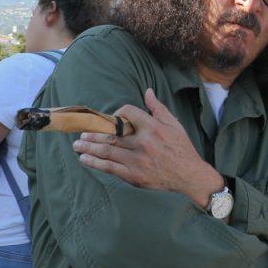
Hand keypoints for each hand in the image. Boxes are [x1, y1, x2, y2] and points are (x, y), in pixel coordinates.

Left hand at [72, 88, 223, 209]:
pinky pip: (110, 168)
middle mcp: (144, 143)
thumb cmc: (182, 148)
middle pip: (111, 134)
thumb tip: (147, 91)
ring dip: (89, 147)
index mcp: (153, 127)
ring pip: (107, 151)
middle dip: (93, 133)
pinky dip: (95, 163)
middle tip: (82, 133)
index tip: (111, 120)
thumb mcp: (174, 125)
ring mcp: (138, 160)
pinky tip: (85, 159)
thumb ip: (158, 108)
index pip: (127, 113)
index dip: (116, 114)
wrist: (190, 175)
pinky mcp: (135, 176)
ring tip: (77, 145)